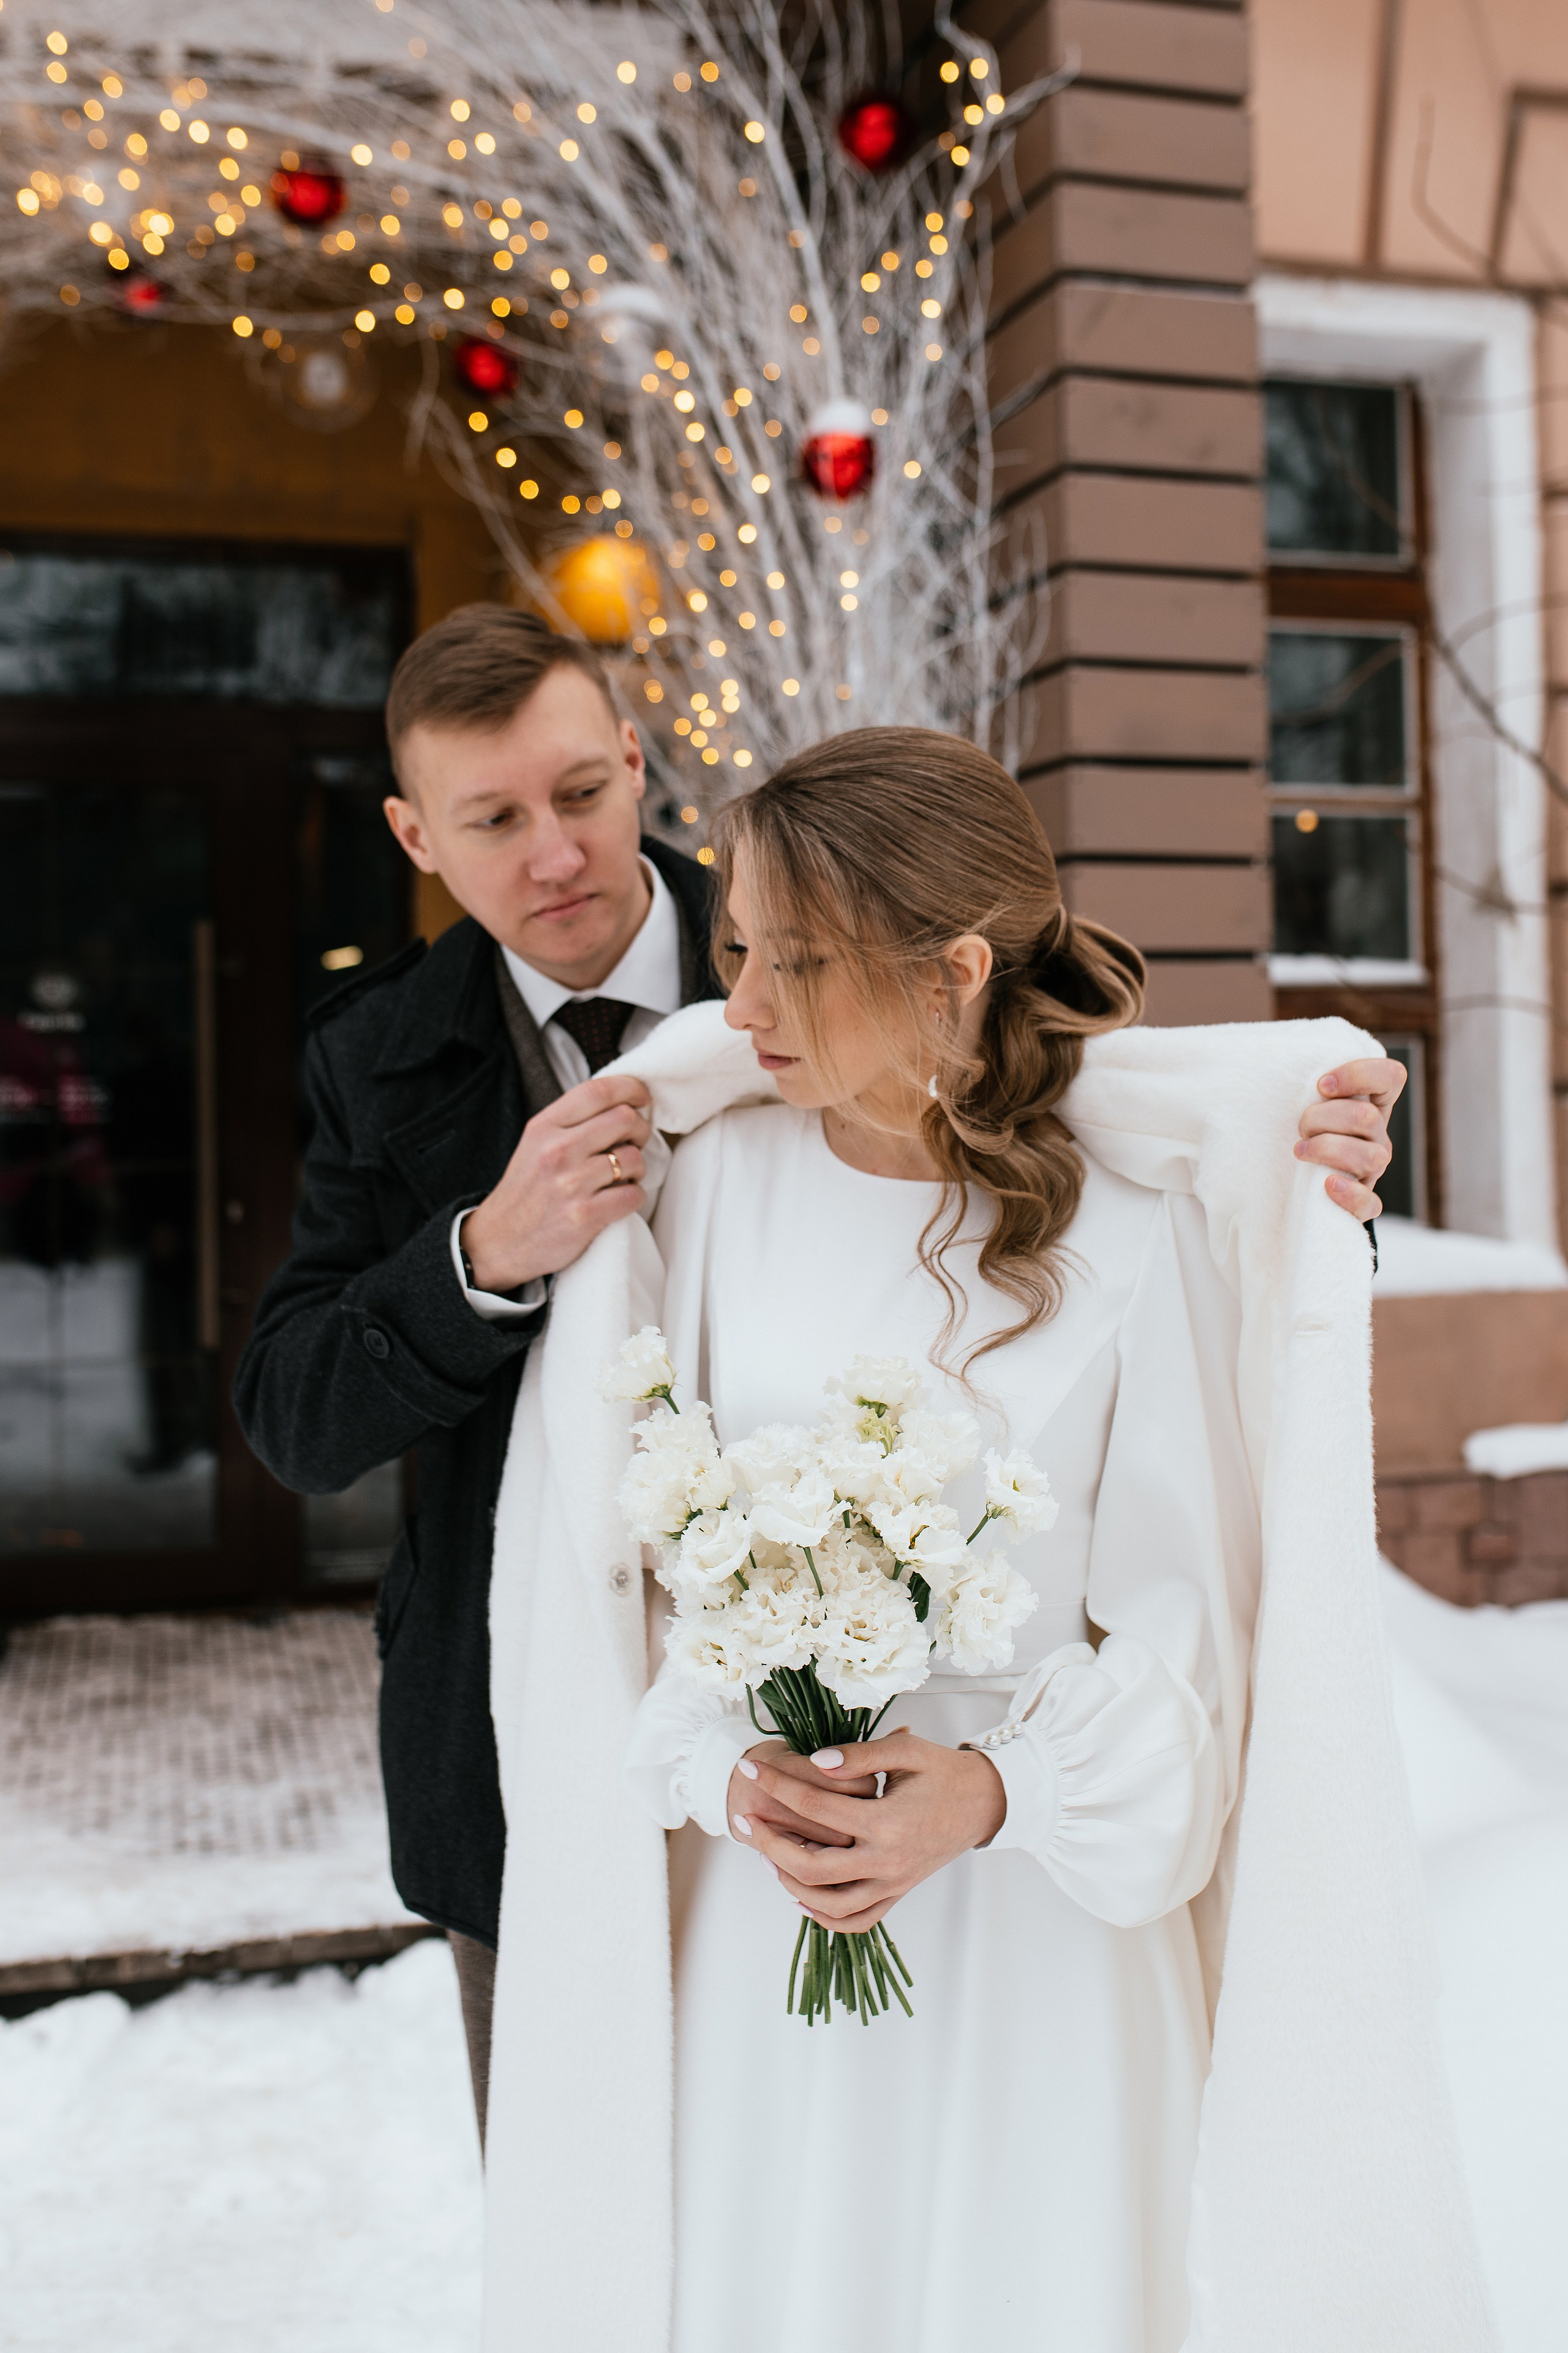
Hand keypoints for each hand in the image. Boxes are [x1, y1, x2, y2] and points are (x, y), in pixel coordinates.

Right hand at [460, 1073, 651, 1291]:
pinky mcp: (584, 1215)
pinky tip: (619, 1200)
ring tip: (623, 1176)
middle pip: (624, 1119)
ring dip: (638, 1168)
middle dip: (641, 1129)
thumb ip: (571, 1123)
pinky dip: (634, 1197)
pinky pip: (633, 1195)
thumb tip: (622, 1106)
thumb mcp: (535, 1144)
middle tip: (636, 1142)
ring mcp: (571, 1183)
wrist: (498, 1241)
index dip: (631, 1088)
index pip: (598, 1091)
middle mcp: (557, 1150)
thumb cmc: (526, 1192)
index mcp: (544, 1127)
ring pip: (634, 1158)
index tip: (643, 1098)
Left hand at [733, 1729, 1005, 1931]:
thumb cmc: (944, 1771)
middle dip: (767, 1842)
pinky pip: (855, 1920)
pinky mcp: (897, 1892)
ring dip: (788, 1880)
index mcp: (887, 1821)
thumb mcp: (906, 1751)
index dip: (776, 1785)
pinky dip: (824, 1916)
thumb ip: (858, 1756)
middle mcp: (887, 1861)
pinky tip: (799, 1895)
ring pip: (827, 1902)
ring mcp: (892, 1883)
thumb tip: (814, 1762)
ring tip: (765, 1853)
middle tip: (743, 1818)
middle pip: (810, 1866)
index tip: (749, 1770)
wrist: (984, 1802)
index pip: (815, 1805)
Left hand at [1296, 1056, 1406, 1221]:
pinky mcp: (1362, 1202)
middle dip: (1322, 1118)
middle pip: (1367, 1117)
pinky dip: (1349, 1195)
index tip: (1320, 1085)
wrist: (1290, 1183)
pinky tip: (1326, 1185)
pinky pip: (1370, 1204)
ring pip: (1370, 1156)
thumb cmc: (1298, 1131)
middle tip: (1300, 1126)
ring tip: (1299, 1151)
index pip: (1391, 1076)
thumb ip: (1305, 1079)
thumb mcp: (1302, 1101)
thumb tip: (1266, 1049)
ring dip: (1327, 1149)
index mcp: (1371, 1104)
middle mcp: (1377, 1135)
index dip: (1359, 1075)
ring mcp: (1373, 1170)